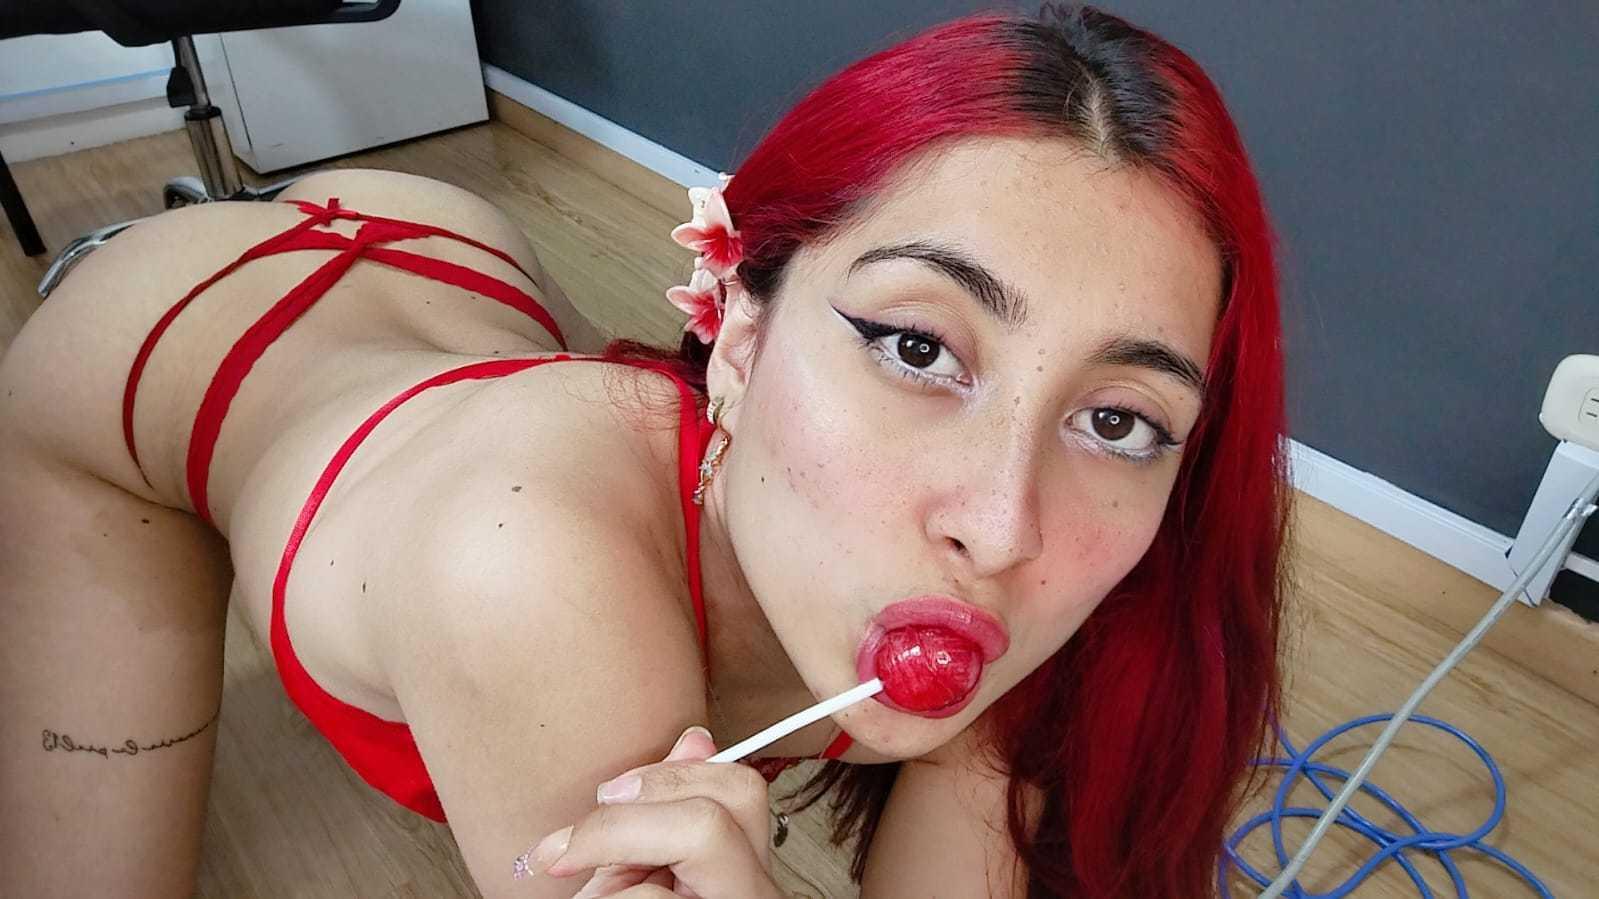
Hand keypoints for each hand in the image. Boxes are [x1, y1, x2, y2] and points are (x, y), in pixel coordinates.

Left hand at [518, 725, 785, 897]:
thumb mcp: (642, 878)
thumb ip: (661, 820)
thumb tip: (695, 737)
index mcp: (748, 874)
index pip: (741, 792)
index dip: (667, 778)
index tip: (602, 798)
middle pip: (716, 819)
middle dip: (624, 826)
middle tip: (567, 853)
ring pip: (654, 892)